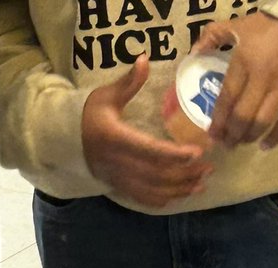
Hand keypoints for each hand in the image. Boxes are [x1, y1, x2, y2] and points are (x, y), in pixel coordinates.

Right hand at [82, 55, 210, 207]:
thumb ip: (128, 82)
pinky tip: (182, 194)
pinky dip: (165, 199)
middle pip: (157, 175)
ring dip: (180, 189)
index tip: (198, 152)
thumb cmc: (90, 116)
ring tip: (202, 183)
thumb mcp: (105, 96)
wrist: (67, 142)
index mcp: (116, 140)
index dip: (174, 154)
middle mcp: (119, 164)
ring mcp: (119, 179)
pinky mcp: (120, 187)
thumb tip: (145, 59)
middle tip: (209, 167)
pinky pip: (144, 199)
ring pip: (154, 190)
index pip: (149, 151)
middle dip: (185, 174)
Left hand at [197, 14, 277, 148]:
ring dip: (248, 138)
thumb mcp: (240, 25)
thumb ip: (214, 36)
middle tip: (226, 143)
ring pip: (262, 123)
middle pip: (242, 117)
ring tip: (241, 142)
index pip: (226, 99)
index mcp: (245, 62)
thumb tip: (194, 53)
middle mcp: (263, 78)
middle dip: (231, 135)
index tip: (211, 134)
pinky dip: (275, 137)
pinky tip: (265, 146)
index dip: (217, 121)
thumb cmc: (270, 28)